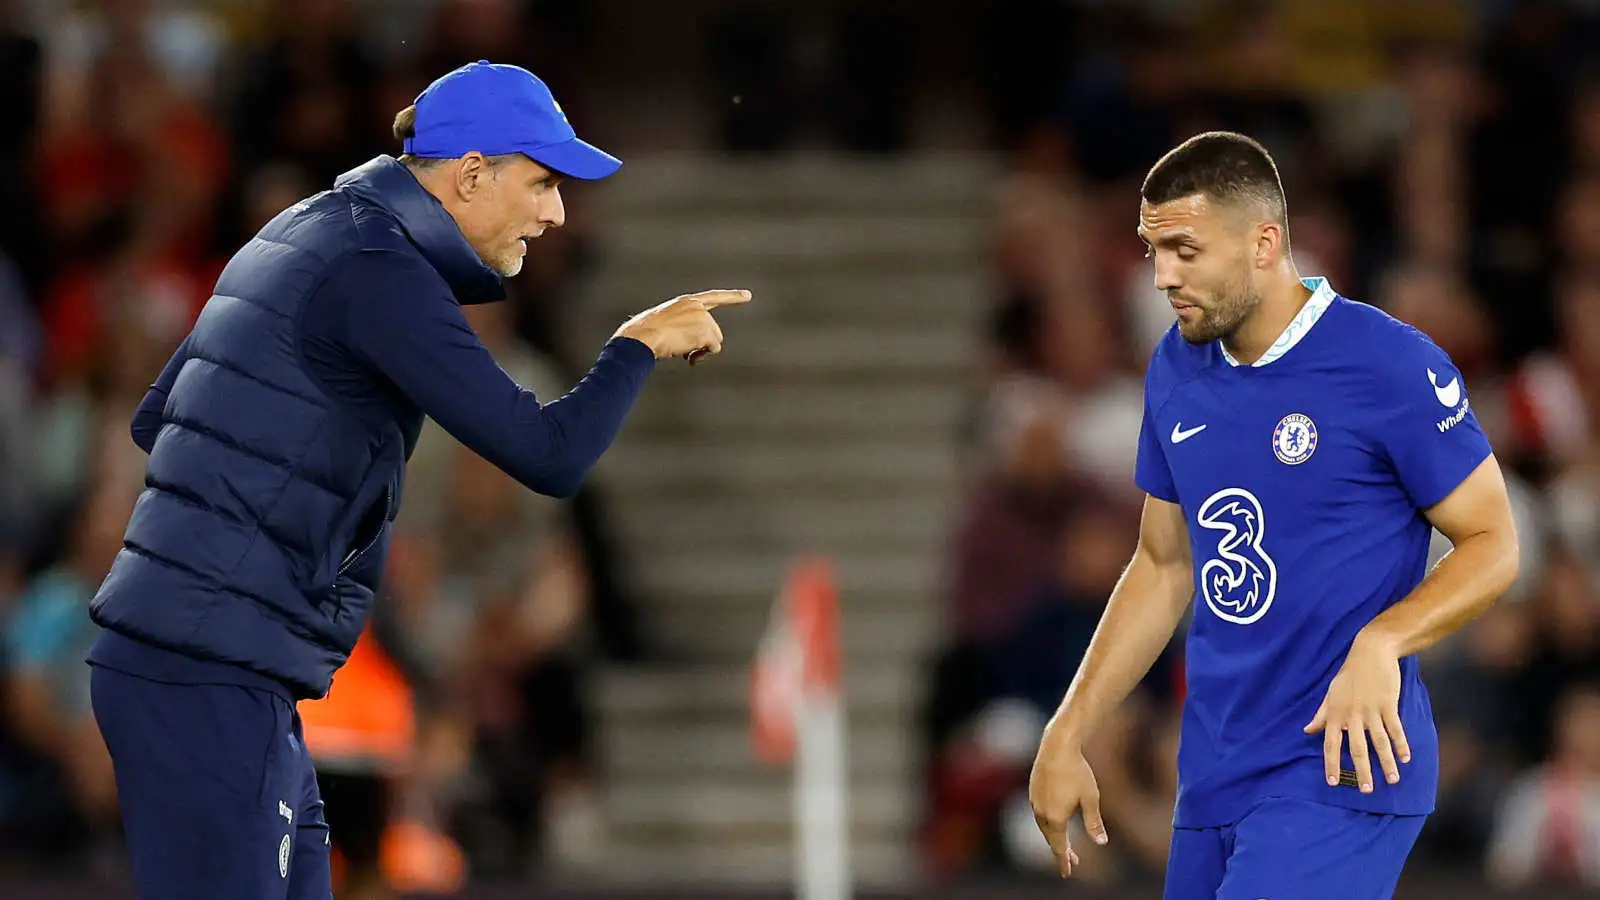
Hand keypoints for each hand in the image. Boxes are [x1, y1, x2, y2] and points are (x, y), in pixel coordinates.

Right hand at [614, 289, 751, 363]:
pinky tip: (688, 357)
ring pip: (715, 340)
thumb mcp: (663, 324)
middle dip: (702, 343)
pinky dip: (703, 356)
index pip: (713, 297)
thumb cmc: (644, 334)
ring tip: (682, 352)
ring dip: (702, 351)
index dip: (732, 296)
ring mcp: (702, 317)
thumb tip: (688, 347)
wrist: (641, 337)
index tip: (748, 295)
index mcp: (685, 302)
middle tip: (684, 351)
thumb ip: (680, 327)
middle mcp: (697, 306)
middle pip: (714, 330)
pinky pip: (714, 349)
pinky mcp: (706, 330)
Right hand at [1028, 727, 1107, 877]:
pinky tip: (1056, 820)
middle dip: (1061, 852)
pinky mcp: (1032, 791)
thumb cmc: (1077, 771)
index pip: (1059, 848)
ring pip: (1043, 827)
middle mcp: (1041, 813)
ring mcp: (1034, 801)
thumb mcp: (1091, 798)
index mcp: (1056, 818)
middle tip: (1073, 862)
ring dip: (1054, 837)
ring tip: (1065, 843)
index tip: (1068, 873)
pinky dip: (1048, 823)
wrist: (1057, 746)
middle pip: (1050, 839)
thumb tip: (1101, 843)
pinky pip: (1039, 814)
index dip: (1065, 862)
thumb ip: (1094, 823)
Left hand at [1304, 630, 1410, 793]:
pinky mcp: (1388, 704)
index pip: (1331, 744)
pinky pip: (1395, 729)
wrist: (1370, 651)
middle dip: (1362, 771)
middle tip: (1366, 790)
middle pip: (1357, 748)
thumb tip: (1307, 730)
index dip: (1331, 764)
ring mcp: (1371, 710)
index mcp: (1335, 713)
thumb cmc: (1349, 675)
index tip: (1332, 782)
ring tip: (1392, 780)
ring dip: (1387, 763)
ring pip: (1379, 742)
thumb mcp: (1331, 694)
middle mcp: (1352, 714)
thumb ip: (1321, 714)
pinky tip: (1406, 759)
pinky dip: (1401, 744)